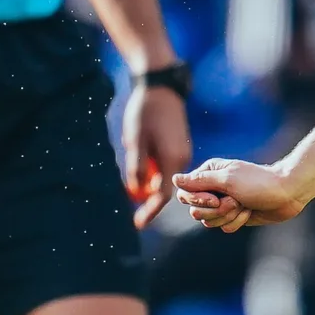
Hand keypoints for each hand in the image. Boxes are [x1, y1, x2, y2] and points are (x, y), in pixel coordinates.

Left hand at [121, 80, 191, 229]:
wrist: (161, 88)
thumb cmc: (145, 112)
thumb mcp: (136, 141)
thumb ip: (137, 168)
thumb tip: (136, 192)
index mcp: (173, 160)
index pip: (162, 195)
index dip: (149, 211)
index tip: (138, 225)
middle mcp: (183, 159)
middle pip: (165, 188)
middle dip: (148, 199)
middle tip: (130, 207)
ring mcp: (183, 152)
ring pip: (166, 177)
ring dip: (150, 183)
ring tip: (134, 178)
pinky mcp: (180, 146)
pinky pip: (168, 167)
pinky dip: (155, 172)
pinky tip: (143, 161)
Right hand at [173, 156, 307, 233]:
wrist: (286, 193)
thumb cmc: (258, 182)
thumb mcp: (227, 179)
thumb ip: (199, 181)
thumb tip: (174, 179)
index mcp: (208, 174)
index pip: (185, 193)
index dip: (197, 200)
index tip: (215, 198)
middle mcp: (212, 188)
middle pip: (195, 211)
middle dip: (216, 210)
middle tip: (235, 201)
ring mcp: (222, 203)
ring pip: (209, 222)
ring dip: (228, 216)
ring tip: (243, 205)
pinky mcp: (233, 216)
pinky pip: (224, 227)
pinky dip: (237, 221)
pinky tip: (249, 212)